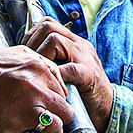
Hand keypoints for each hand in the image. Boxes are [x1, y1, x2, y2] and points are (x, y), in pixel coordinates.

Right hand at [0, 46, 72, 132]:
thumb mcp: (20, 53)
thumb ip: (40, 63)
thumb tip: (54, 73)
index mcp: (40, 70)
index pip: (63, 91)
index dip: (57, 100)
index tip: (50, 105)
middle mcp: (36, 89)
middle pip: (65, 110)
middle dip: (60, 117)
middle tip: (50, 121)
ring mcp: (23, 109)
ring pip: (53, 127)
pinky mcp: (6, 126)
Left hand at [25, 15, 113, 132]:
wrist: (107, 108)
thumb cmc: (81, 92)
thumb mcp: (65, 70)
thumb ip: (52, 61)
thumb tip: (25, 58)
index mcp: (73, 43)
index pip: (48, 24)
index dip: (32, 35)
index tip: (25, 53)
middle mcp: (79, 45)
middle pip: (49, 26)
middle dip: (33, 42)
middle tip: (28, 62)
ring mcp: (85, 58)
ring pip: (55, 40)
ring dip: (41, 56)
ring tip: (39, 72)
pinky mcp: (88, 75)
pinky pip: (67, 68)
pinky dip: (54, 75)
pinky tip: (50, 85)